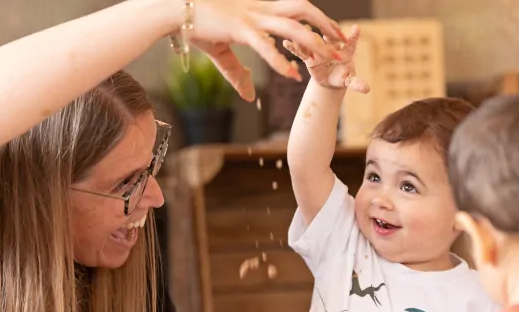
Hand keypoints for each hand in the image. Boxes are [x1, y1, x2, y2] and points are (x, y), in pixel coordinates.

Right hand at [180, 0, 348, 100]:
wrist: (175, 9)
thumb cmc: (197, 25)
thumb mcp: (222, 51)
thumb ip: (238, 74)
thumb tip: (250, 96)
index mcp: (259, 7)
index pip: (297, 8)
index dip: (318, 19)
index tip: (333, 32)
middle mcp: (260, 8)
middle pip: (303, 10)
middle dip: (326, 25)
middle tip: (343, 43)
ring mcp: (252, 17)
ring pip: (293, 26)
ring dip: (314, 43)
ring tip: (330, 59)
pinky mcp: (240, 28)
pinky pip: (266, 45)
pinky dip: (281, 60)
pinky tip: (293, 74)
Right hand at [283, 25, 367, 92]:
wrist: (329, 80)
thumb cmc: (342, 77)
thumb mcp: (349, 81)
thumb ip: (357, 83)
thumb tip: (366, 89)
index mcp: (345, 52)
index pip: (351, 43)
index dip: (354, 36)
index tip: (356, 29)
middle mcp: (332, 47)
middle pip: (330, 39)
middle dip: (328, 35)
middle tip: (326, 30)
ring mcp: (319, 50)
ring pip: (314, 42)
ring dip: (309, 38)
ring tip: (302, 34)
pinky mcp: (309, 57)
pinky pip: (301, 51)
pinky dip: (294, 47)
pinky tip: (286, 43)